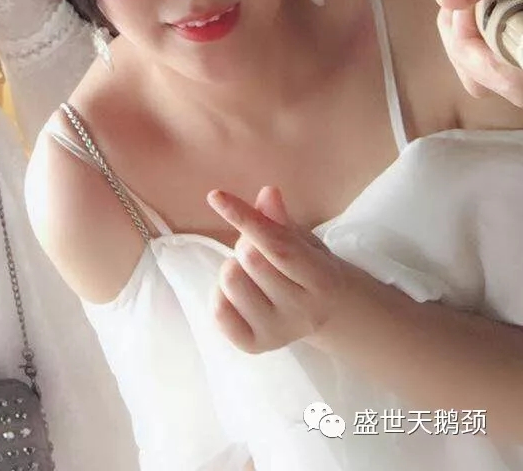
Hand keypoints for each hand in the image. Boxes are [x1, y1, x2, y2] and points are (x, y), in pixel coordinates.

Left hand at [207, 186, 351, 353]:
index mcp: (322, 281)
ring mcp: (279, 334)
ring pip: (231, 280)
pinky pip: (218, 309)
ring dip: (233, 268)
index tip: (215, 196)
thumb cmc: (305, 265)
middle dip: (246, 244)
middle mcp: (304, 313)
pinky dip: (221, 294)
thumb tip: (268, 193)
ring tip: (252, 275)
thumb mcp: (301, 239)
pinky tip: (241, 296)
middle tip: (258, 251)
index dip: (245, 218)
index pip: (278, 247)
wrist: (319, 312)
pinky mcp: (254, 346)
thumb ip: (280, 219)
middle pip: (250, 259)